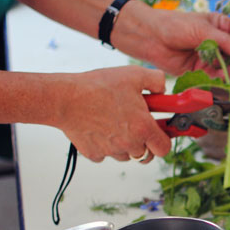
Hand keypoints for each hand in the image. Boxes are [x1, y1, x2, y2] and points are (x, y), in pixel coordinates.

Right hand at [56, 65, 171, 162]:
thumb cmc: (98, 86)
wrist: (65, 98)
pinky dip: (103, 144)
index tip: (159, 132)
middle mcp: (129, 144)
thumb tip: (162, 90)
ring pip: (125, 155)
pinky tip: (97, 126)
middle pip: (145, 154)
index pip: (164, 148)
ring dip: (124, 143)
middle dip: (143, 142)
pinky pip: (104, 154)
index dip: (163, 140)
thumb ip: (156, 81)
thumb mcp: (134, 75)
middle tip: (135, 125)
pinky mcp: (93, 154)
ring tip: (113, 122)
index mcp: (142, 128)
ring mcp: (111, 151)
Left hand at [128, 8, 229, 78]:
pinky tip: (226, 78)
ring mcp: (211, 55)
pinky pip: (217, 75)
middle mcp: (218, 41)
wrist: (150, 38)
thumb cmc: (175, 25)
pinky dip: (223, 77)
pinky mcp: (202, 69)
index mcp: (221, 25)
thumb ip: (224, 40)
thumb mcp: (202, 29)